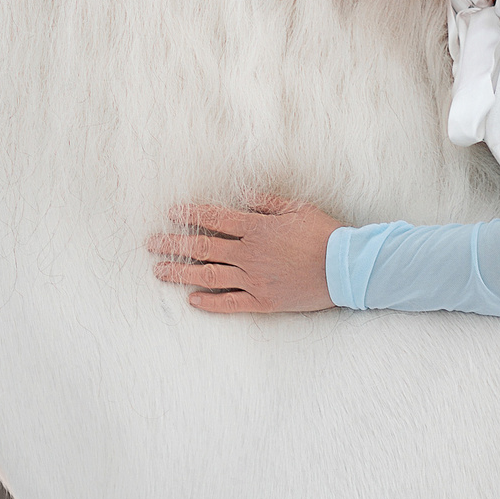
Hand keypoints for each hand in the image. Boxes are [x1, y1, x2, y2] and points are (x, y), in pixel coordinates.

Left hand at [150, 196, 341, 313]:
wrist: (347, 267)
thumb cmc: (326, 234)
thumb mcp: (298, 208)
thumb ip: (267, 202)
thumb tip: (243, 194)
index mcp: (257, 228)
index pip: (215, 219)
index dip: (191, 215)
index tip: (171, 213)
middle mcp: (250, 254)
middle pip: (203, 248)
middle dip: (173, 244)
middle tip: (152, 244)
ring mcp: (254, 279)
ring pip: (208, 276)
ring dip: (181, 273)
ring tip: (159, 271)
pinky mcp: (264, 301)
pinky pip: (230, 304)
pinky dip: (209, 303)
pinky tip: (191, 301)